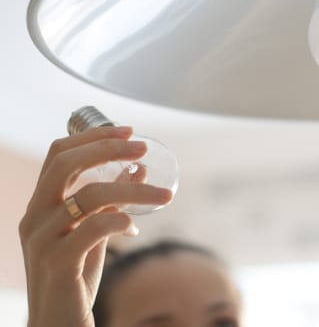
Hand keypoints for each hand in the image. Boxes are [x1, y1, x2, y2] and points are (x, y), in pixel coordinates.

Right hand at [19, 127, 172, 326]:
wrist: (57, 324)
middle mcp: (34, 217)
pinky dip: (122, 221)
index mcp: (40, 205)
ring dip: (135, 190)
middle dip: (108, 148)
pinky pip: (95, 227)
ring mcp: (42, 239)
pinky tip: (133, 230)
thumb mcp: (94, 232)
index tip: (129, 130)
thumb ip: (110, 201)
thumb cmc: (75, 277)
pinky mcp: (58, 262)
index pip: (58, 154)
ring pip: (90, 195)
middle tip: (144, 149)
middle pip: (65, 163)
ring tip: (165, 197)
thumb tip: (139, 169)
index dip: (93, 136)